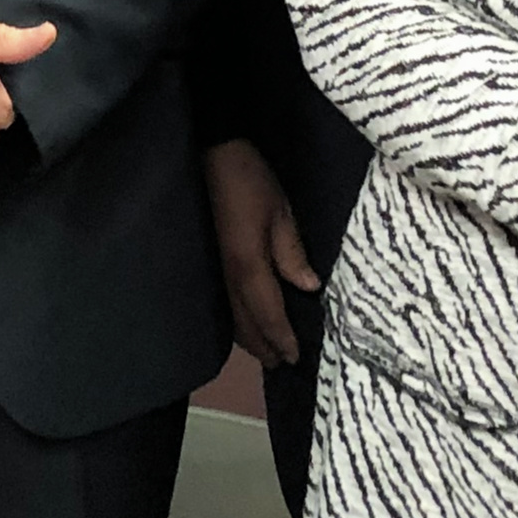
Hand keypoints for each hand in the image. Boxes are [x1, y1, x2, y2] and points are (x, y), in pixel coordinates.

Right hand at [203, 140, 319, 364]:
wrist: (209, 152)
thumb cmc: (249, 179)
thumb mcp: (280, 211)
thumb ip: (291, 252)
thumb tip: (307, 288)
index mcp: (248, 265)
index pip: (267, 312)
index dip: (281, 337)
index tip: (295, 358)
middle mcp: (227, 275)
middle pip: (245, 322)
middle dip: (264, 345)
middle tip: (281, 364)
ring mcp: (214, 268)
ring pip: (231, 315)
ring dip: (249, 336)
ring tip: (265, 350)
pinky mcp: (209, 259)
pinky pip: (223, 300)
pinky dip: (236, 318)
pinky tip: (243, 320)